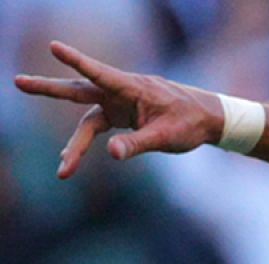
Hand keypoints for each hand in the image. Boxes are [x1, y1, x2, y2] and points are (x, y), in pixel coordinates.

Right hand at [13, 41, 223, 178]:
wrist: (208, 119)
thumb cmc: (190, 123)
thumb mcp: (167, 137)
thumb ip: (138, 144)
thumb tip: (111, 153)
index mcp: (133, 88)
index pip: (100, 73)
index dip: (78, 62)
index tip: (54, 47)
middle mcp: (120, 92)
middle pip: (79, 91)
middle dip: (49, 89)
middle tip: (18, 82)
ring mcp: (119, 103)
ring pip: (86, 118)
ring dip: (75, 144)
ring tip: (63, 170)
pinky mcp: (121, 115)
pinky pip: (96, 127)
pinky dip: (85, 144)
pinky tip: (71, 160)